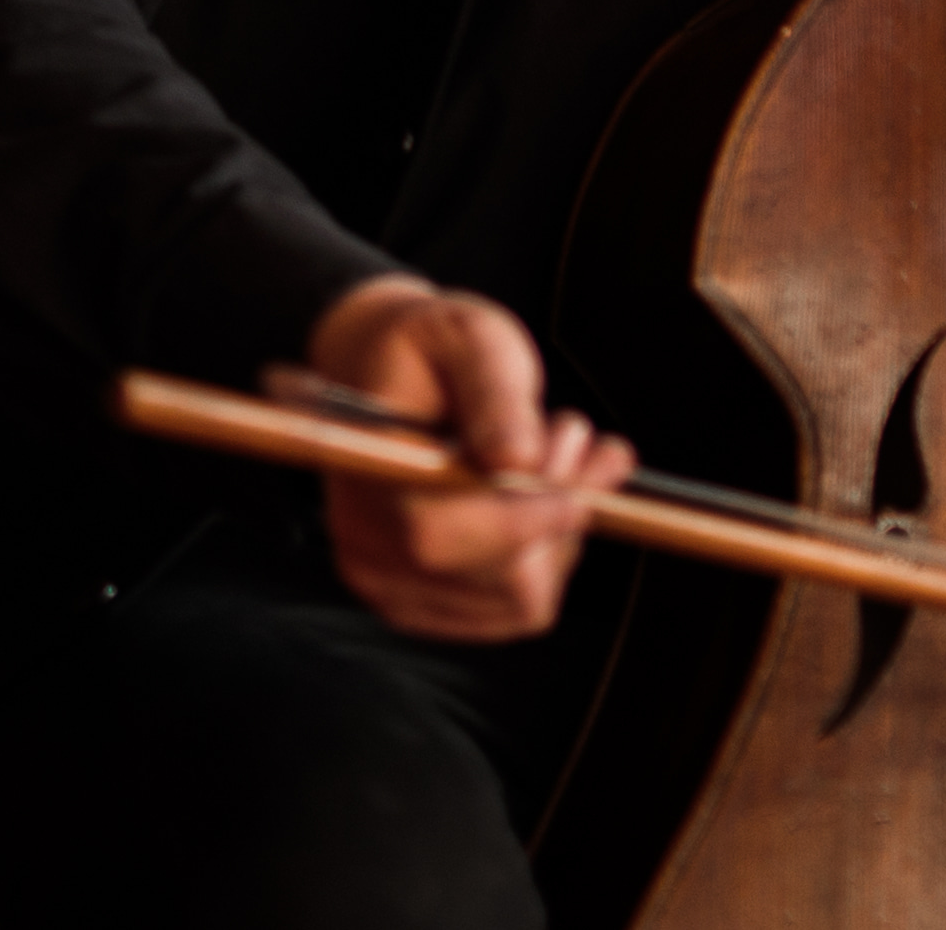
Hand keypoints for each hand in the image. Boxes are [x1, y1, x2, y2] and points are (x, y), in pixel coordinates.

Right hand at [302, 276, 630, 641]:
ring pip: (520, 599)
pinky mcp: (424, 603)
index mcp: (365, 468)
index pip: (438, 535)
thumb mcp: (468, 336)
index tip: (579, 493)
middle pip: (496, 577)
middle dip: (558, 515)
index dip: (521, 524)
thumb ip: (494, 392)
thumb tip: (518, 460)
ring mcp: (390, 582)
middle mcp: (366, 540)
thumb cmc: (428, 350)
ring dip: (560, 533)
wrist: (382, 374)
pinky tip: (541, 496)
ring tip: (556, 454)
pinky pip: (516, 610)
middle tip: (574, 438)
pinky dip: (547, 557)